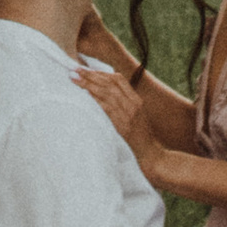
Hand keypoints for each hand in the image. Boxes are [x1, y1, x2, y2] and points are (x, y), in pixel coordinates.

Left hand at [72, 57, 161, 172]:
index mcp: (136, 100)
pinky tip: (84, 95)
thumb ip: (123, 105)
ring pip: (107, 92)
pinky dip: (94, 99)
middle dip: (91, 75)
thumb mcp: (134, 118)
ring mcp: (129, 114)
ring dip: (88, 84)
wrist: (151, 156)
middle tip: (74, 69)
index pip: (118, 79)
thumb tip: (102, 95)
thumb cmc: (140, 139)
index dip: (101, 72)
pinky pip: (106, 108)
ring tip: (74, 78)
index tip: (86, 69)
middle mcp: (133, 104)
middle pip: (110, 82)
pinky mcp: (123, 125)